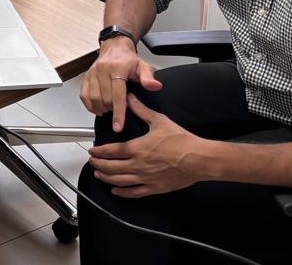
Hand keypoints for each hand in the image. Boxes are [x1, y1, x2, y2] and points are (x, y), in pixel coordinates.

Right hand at [79, 38, 162, 132]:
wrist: (115, 47)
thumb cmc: (129, 60)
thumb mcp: (143, 67)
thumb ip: (148, 78)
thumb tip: (155, 86)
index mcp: (117, 68)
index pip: (117, 96)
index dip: (118, 113)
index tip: (118, 126)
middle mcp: (102, 70)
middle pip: (105, 99)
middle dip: (112, 110)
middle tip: (119, 112)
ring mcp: (92, 73)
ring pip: (93, 98)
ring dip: (101, 108)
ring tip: (109, 110)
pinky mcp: (86, 76)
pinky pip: (84, 95)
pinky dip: (90, 105)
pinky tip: (98, 108)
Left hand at [87, 95, 203, 196]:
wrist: (198, 159)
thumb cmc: (181, 140)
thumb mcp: (159, 121)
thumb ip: (142, 110)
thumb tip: (129, 98)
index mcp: (137, 148)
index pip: (112, 151)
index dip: (100, 151)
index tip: (92, 151)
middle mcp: (137, 165)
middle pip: (112, 167)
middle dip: (99, 164)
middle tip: (92, 162)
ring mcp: (145, 178)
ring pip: (119, 181)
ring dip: (106, 178)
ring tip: (98, 174)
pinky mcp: (155, 188)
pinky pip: (134, 193)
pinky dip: (123, 192)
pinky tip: (116, 191)